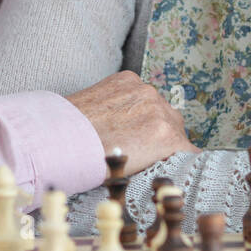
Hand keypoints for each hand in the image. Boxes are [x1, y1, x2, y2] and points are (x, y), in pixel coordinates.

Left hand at [65, 71, 196, 175]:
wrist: (60, 137)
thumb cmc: (95, 162)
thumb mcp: (135, 172)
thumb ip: (159, 161)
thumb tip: (168, 159)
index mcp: (166, 137)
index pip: (190, 148)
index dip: (181, 157)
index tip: (174, 160)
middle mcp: (160, 109)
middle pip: (176, 124)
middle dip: (165, 136)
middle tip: (144, 147)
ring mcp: (143, 90)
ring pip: (159, 105)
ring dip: (150, 115)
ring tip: (127, 129)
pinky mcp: (127, 78)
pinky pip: (140, 90)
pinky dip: (134, 99)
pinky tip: (117, 112)